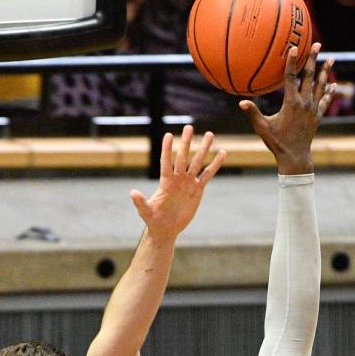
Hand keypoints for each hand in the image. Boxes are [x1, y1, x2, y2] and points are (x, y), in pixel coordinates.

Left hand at [129, 125, 224, 239]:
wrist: (166, 228)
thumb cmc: (154, 220)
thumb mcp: (146, 211)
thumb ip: (140, 202)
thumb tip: (132, 192)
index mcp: (165, 181)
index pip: (166, 162)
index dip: (167, 149)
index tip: (168, 135)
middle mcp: (177, 178)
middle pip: (183, 157)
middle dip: (186, 143)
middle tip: (189, 127)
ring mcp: (188, 182)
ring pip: (197, 162)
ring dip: (203, 148)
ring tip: (210, 134)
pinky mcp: (198, 190)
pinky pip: (207, 175)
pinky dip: (215, 165)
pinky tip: (222, 153)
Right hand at [239, 43, 335, 173]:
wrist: (295, 156)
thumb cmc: (276, 142)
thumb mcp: (262, 127)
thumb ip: (253, 113)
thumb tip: (241, 102)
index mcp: (292, 103)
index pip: (291, 78)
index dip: (291, 62)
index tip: (293, 48)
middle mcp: (305, 102)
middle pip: (309, 76)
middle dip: (312, 59)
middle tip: (316, 45)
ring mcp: (313, 109)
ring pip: (320, 86)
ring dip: (325, 71)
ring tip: (331, 58)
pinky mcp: (318, 116)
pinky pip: (325, 100)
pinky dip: (329, 92)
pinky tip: (333, 85)